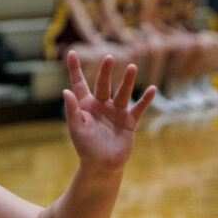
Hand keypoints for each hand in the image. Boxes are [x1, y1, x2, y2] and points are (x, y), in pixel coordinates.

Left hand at [63, 51, 152, 171]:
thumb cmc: (85, 145)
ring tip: (132, 67)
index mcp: (84, 103)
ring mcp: (116, 111)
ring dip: (127, 81)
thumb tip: (66, 91)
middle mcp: (100, 104)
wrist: (102, 164)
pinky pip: (138, 108)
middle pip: (103, 84)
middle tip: (109, 57)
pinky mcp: (129, 121)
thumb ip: (72, 110)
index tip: (71, 52)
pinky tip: (152, 88)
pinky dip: (145, 99)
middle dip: (105, 71)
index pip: (79, 82)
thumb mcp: (76, 127)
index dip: (75, 68)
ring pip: (122, 92)